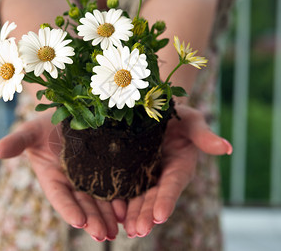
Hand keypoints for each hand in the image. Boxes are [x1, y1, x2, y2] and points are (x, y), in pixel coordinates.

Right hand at [0, 111, 126, 241]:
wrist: (66, 114)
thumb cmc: (44, 125)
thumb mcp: (30, 132)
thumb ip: (15, 143)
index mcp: (52, 177)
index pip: (60, 197)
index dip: (69, 209)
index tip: (78, 222)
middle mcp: (71, 181)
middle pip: (83, 204)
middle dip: (93, 219)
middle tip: (103, 234)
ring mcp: (89, 177)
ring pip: (99, 200)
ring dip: (107, 215)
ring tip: (117, 229)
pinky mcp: (104, 169)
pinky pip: (112, 187)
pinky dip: (119, 199)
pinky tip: (126, 210)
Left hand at [123, 104, 231, 237]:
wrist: (156, 109)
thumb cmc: (179, 116)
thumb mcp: (192, 121)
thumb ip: (205, 136)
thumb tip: (227, 148)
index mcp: (180, 167)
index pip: (173, 186)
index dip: (167, 200)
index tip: (160, 216)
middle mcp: (162, 175)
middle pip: (154, 197)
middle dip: (147, 214)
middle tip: (138, 230)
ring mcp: (145, 175)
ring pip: (139, 198)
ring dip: (133, 214)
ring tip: (126, 229)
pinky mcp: (130, 171)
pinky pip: (124, 188)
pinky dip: (119, 201)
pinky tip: (112, 212)